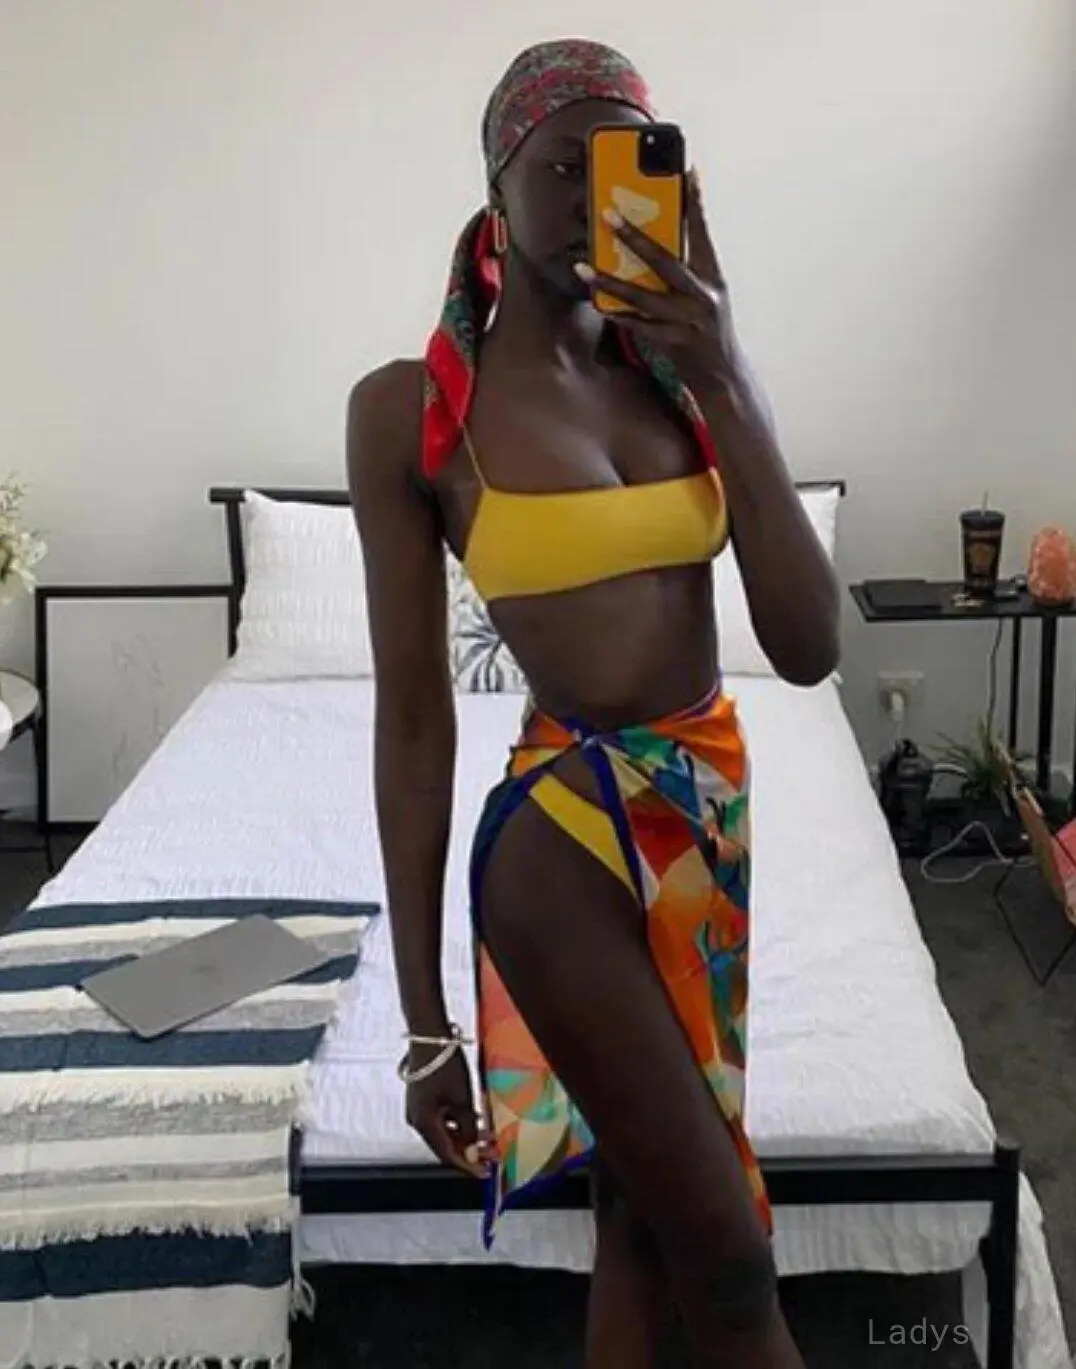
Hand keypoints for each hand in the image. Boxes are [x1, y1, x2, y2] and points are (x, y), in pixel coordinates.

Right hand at [404, 1043, 488, 1180]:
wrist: (429, 1036)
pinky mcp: (422, 1099)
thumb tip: (476, 1148)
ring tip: (489, 1138)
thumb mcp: (463, 1099)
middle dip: (469, 1151)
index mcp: (424, 1124)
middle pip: (444, 1145)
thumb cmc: (445, 1065)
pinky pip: (441, 1119)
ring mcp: (418, 1109)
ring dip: (465, 1137)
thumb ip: (469, 1127)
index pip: (447, 1155)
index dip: (468, 1165)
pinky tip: (475, 1121)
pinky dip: (458, 1124)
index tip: (486, 1172)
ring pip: (444, 1132)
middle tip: (492, 1155)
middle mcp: (417, 1120)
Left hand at [576, 170, 736, 390]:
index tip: (686, 169)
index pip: (701, 233)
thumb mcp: (706, 295)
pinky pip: (639, 325)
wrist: (724, 376)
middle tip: (608, 214)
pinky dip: (618, 313)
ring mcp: (688, 321)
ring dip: (609, 281)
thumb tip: (648, 245)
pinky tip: (597, 303)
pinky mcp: (674, 343)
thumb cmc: (708, 331)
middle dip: (634, 235)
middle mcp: (703, 296)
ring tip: (583, 267)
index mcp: (712, 278)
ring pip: (643, 296)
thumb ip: (684, 271)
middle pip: (665, 260)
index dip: (694, 202)